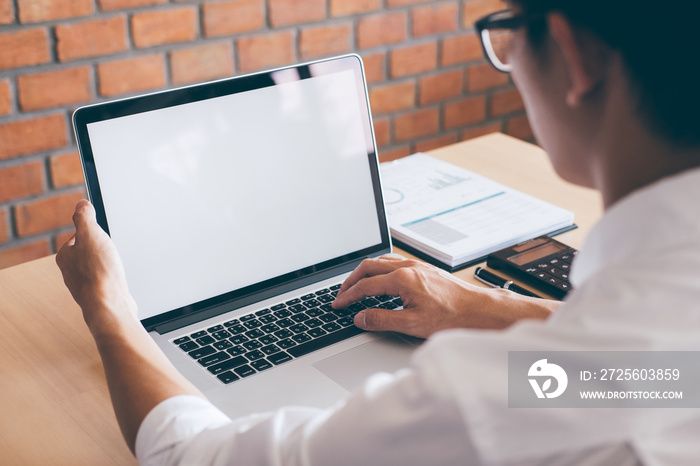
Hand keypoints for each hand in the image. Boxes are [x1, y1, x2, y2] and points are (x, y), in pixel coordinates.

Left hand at [56, 200, 137, 334]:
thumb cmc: (99, 272)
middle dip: (101, 249)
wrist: (109, 304)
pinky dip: (112, 278)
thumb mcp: (92, 234)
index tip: (103, 233)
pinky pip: (105, 281)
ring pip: (97, 268)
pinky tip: (119, 279)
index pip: (77, 236)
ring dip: (108, 265)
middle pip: (88, 252)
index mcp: (65, 256)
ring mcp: (84, 285)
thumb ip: (85, 217)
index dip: (93, 232)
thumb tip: (81, 204)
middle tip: (112, 250)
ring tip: (116, 265)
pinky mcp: (98, 295)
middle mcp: (71, 272)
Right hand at [332, 256, 558, 338]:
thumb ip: (382, 320)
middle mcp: (408, 267)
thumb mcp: (411, 324)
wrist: (478, 310)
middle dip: (351, 280)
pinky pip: (394, 262)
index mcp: (402, 279)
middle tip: (341, 294)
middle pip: (369, 267)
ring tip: (356, 285)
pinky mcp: (424, 269)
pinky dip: (379, 270)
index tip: (338, 305)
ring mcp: (417, 266)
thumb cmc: (451, 316)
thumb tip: (361, 318)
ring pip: (381, 262)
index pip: (365, 286)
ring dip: (365, 272)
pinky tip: (381, 280)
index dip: (348, 296)